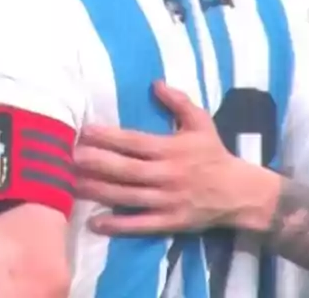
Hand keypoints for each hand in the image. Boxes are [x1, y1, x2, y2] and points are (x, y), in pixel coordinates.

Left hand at [74, 81, 268, 235]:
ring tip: (70, 185)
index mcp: (171, 149)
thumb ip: (178, 102)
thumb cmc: (214, 154)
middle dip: (95, 163)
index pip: (133, 142)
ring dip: (98, 191)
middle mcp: (166, 174)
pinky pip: (140, 224)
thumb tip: (156, 82)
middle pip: (124, 169)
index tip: (83, 131)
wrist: (240, 193)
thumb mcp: (201, 122)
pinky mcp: (169, 222)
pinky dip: (117, 225)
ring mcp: (166, 201)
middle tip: (68, 157)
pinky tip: (95, 222)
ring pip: (126, 196)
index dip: (108, 137)